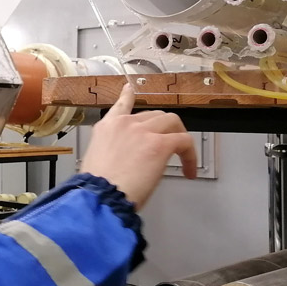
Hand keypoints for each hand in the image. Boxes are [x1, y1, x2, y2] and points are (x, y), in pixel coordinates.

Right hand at [79, 84, 196, 208]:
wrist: (101, 196)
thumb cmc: (97, 189)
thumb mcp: (96, 163)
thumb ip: (112, 153)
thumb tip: (124, 163)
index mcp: (106, 129)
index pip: (120, 106)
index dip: (127, 96)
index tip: (130, 89)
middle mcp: (124, 124)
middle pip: (154, 115)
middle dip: (164, 129)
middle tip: (170, 146)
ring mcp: (143, 132)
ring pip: (171, 122)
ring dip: (179, 137)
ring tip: (183, 156)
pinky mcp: (160, 144)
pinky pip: (184, 142)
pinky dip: (190, 156)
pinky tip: (190, 170)